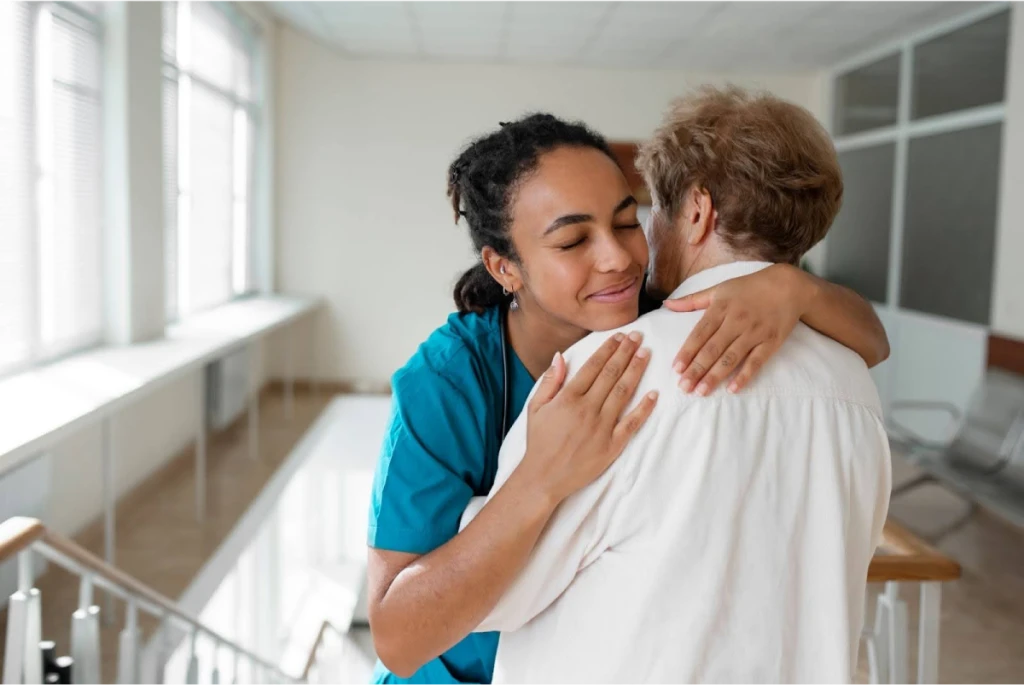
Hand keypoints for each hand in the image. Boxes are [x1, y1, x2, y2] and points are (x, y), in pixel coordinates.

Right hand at [518, 332, 658, 504]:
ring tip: (646, 354)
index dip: (608, 349)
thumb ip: (550, 381)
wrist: (544, 477)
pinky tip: (654, 394)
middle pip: (611, 374)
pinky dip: (644, 408)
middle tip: (637, 337)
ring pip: (623, 393)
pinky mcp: (612, 446)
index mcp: (568, 399)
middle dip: (626, 353)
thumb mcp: (535, 408)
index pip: (593, 366)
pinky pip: (632, 423)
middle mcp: (587, 409)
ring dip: (636, 371)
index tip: (619, 336)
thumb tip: (561, 356)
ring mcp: (601, 428)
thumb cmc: (539, 442)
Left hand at [663, 264, 816, 394]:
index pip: (699, 334)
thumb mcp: (719, 289)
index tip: (676, 369)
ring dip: (715, 376)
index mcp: (720, 308)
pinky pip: (756, 362)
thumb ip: (692, 300)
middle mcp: (736, 321)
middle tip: (683, 387)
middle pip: (712, 349)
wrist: (788, 286)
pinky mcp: (771, 342)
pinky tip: (732, 389)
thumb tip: (666, 304)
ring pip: (731, 358)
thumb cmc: (749, 287)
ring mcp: (754, 333)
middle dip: (696, 369)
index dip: (687, 352)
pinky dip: (744, 376)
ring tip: (701, 391)